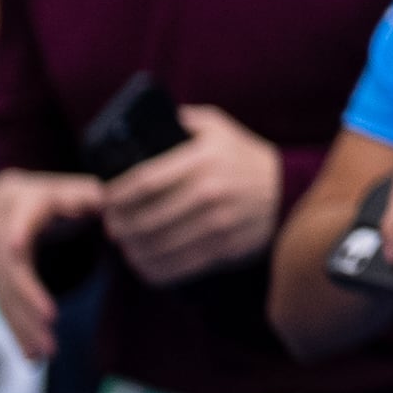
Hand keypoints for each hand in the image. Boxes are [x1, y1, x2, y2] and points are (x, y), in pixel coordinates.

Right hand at [0, 167, 105, 354]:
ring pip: (3, 294)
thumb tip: (103, 204)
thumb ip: (85, 195)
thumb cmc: (49, 195)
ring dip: (22, 325)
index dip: (15, 229)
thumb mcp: (68, 188)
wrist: (3, 198)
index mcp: (18, 204)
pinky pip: (3, 307)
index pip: (15, 217)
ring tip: (45, 353)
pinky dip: (17, 330)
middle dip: (26, 299)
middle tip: (50, 327)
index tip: (17, 247)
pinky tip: (32, 356)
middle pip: (9, 268)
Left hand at [103, 104, 290, 285]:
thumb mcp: (218, 127)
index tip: (104, 199)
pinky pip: (181, 266)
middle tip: (110, 226)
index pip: (144, 180)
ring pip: (160, 246)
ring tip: (125, 246)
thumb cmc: (244, 156)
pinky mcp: (226, 247)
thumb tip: (143, 122)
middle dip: (120, 226)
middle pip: (147, 218)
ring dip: (134, 250)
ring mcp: (219, 223)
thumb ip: (182, 121)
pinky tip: (145, 265)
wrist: (288, 189)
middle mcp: (210, 191)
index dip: (116, 194)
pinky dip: (156, 270)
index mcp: (203, 158)